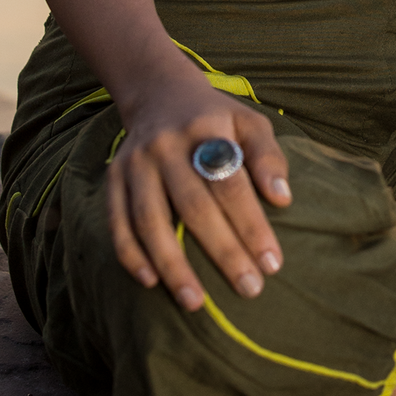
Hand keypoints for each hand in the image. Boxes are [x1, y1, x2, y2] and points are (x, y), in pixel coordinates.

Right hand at [106, 68, 292, 309]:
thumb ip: (268, 156)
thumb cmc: (216, 118)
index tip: (273, 263)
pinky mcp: (113, 178)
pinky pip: (117, 222)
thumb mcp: (250, 122)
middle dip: (223, 252)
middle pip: (194, 206)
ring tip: (196, 303)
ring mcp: (135, 162)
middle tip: (249, 289)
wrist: (159, 93)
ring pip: (150, 220)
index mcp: (206, 127)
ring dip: (172, 265)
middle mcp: (166, 144)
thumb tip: (282, 199)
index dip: (252, 224)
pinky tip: (151, 282)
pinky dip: (131, 254)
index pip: (231, 183)